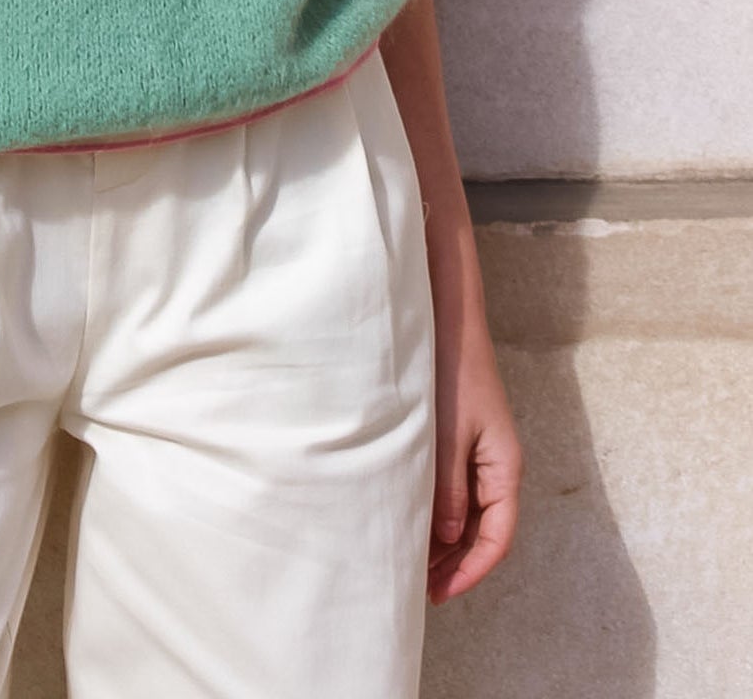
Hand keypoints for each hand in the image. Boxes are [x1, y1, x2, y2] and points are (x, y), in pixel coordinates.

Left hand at [427, 302, 522, 603]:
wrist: (448, 324)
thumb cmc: (451, 374)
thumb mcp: (447, 434)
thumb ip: (447, 488)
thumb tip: (448, 539)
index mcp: (504, 468)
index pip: (496, 538)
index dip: (470, 571)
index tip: (439, 593)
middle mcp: (497, 468)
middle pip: (483, 533)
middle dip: (455, 565)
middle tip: (418, 588)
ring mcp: (481, 455)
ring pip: (468, 516)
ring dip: (445, 543)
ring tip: (410, 563)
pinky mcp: (463, 443)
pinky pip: (456, 492)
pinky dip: (438, 515)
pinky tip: (412, 523)